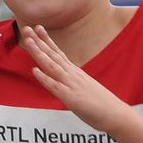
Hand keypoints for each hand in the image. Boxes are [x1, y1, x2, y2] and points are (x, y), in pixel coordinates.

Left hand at [17, 24, 131, 133]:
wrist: (116, 114)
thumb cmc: (101, 104)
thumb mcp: (85, 89)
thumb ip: (75, 83)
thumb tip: (67, 82)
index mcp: (75, 73)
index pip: (59, 53)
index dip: (47, 41)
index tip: (38, 27)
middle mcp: (72, 75)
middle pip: (53, 55)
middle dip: (39, 42)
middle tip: (27, 28)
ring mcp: (71, 84)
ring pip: (52, 66)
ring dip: (39, 53)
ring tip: (28, 41)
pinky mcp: (71, 97)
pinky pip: (55, 87)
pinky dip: (44, 78)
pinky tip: (35, 70)